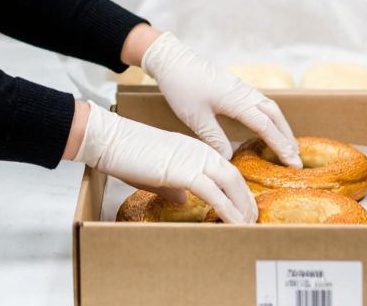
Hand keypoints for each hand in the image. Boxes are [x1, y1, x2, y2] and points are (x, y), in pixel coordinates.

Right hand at [70, 101, 256, 223]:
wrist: (113, 141)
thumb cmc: (129, 156)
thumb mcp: (157, 173)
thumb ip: (174, 185)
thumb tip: (184, 199)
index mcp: (195, 150)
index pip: (225, 170)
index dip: (238, 190)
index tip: (245, 206)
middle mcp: (200, 152)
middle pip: (234, 176)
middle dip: (246, 199)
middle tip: (253, 219)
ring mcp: (194, 160)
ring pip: (230, 183)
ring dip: (242, 205)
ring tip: (248, 224)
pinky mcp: (184, 171)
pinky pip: (213, 193)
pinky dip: (227, 209)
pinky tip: (234, 222)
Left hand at [141, 32, 301, 167]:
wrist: (172, 59)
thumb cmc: (182, 87)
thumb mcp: (196, 118)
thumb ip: (214, 139)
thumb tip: (230, 160)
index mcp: (237, 101)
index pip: (266, 127)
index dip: (281, 146)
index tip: (293, 163)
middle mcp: (244, 93)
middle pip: (275, 116)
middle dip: (287, 138)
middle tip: (296, 159)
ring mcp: (241, 88)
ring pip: (270, 108)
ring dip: (281, 127)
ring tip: (288, 145)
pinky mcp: (235, 86)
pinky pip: (261, 102)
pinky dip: (271, 117)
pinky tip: (268, 126)